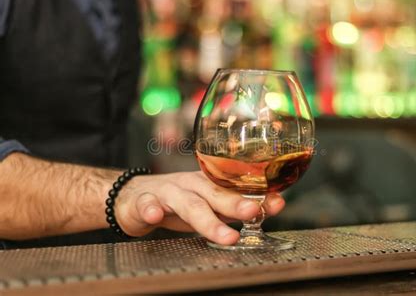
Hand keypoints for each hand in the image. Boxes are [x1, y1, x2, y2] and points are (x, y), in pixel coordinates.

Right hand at [114, 171, 285, 244]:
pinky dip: (150, 209)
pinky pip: (147, 204)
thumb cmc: (178, 201)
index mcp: (208, 183)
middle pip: (214, 193)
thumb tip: (270, 207)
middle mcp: (191, 184)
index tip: (277, 203)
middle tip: (253, 212)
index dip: (256, 194)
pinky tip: (155, 216)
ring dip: (207, 219)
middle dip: (236, 203)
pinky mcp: (144, 200)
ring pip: (188, 204)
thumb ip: (234, 208)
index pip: (235, 187)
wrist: (135, 196)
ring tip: (226, 235)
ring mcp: (168, 191)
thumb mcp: (208, 205)